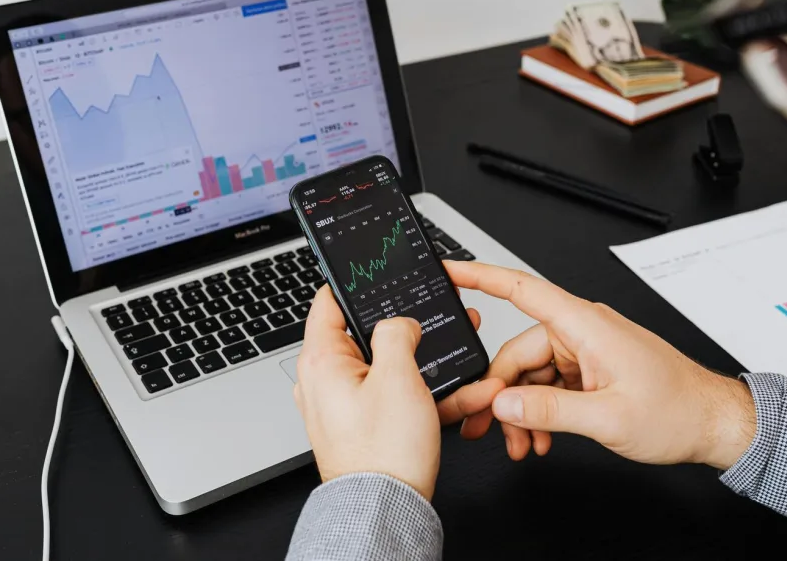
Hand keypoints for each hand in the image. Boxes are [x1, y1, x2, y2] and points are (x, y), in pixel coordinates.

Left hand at [295, 286, 498, 499]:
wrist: (385, 511)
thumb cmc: (383, 452)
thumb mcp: (398, 376)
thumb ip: (397, 333)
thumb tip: (399, 322)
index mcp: (322, 360)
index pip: (328, 302)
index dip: (354, 284)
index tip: (377, 276)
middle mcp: (325, 380)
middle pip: (367, 336)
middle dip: (409, 332)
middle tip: (435, 322)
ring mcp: (343, 404)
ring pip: (390, 371)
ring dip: (428, 368)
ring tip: (463, 367)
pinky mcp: (363, 425)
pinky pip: (397, 400)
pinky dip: (427, 397)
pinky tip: (464, 397)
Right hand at [441, 262, 756, 469]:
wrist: (713, 424)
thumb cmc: (678, 411)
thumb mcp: (606, 418)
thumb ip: (547, 410)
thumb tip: (503, 403)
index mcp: (585, 325)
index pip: (521, 289)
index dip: (480, 275)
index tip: (450, 270)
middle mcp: (582, 332)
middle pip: (517, 352)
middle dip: (502, 394)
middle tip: (491, 429)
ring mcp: (585, 351)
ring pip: (531, 374)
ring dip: (523, 411)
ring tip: (524, 443)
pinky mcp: (590, 369)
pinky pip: (549, 385)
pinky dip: (540, 411)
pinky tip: (541, 437)